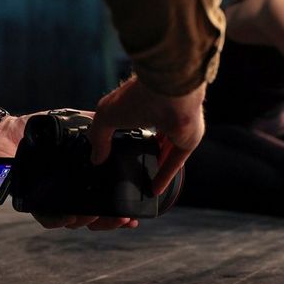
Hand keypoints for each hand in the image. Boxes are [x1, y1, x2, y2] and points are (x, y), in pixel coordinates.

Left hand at [0, 109, 138, 230]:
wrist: (4, 132)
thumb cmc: (37, 129)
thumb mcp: (72, 122)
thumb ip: (95, 125)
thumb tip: (121, 123)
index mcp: (80, 180)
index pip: (105, 200)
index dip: (121, 212)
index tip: (135, 215)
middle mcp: (68, 193)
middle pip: (95, 217)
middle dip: (111, 221)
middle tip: (125, 218)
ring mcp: (51, 199)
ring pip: (74, 221)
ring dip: (90, 221)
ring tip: (100, 213)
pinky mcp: (33, 202)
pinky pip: (48, 219)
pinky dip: (60, 220)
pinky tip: (72, 216)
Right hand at [87, 75, 206, 195]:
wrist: (168, 95)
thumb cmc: (138, 96)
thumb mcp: (106, 116)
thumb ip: (98, 136)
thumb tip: (96, 157)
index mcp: (141, 101)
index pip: (133, 118)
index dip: (125, 133)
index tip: (114, 150)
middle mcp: (161, 112)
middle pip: (153, 135)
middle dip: (144, 150)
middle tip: (131, 166)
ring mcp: (176, 127)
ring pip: (166, 150)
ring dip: (156, 165)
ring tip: (144, 181)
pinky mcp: (187, 140)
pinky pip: (175, 161)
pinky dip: (165, 175)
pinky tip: (155, 188)